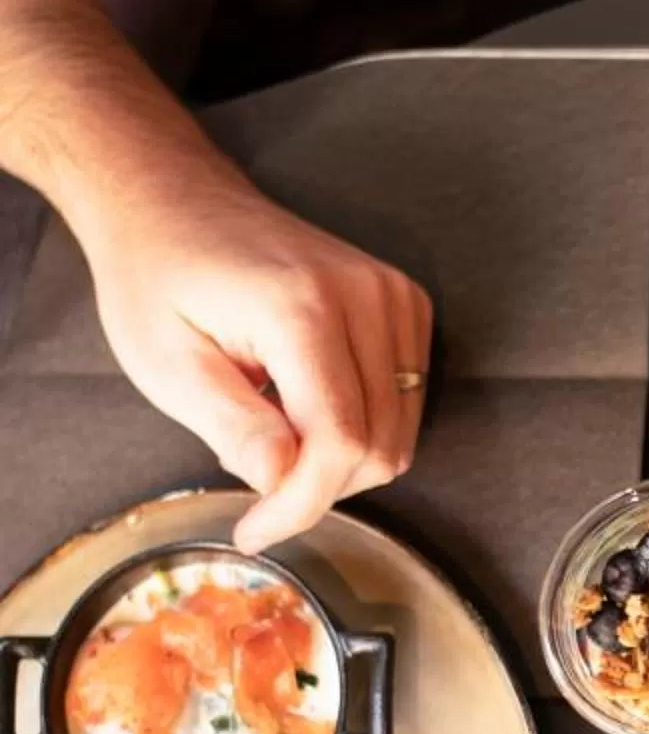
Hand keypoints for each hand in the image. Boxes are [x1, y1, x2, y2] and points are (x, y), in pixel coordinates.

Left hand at [69, 137, 433, 555]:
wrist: (173, 201)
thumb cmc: (157, 277)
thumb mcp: (165, 364)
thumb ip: (233, 426)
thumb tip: (282, 483)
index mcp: (302, 309)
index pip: (339, 443)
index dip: (301, 506)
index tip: (254, 531)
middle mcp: (364, 296)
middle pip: (380, 447)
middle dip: (317, 486)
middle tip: (253, 477)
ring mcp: (392, 294)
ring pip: (400, 433)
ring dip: (340, 459)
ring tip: (274, 429)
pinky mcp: (403, 301)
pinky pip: (406, 400)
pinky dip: (361, 425)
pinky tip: (304, 403)